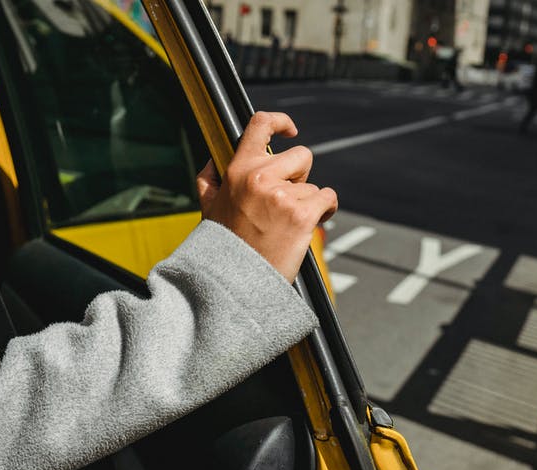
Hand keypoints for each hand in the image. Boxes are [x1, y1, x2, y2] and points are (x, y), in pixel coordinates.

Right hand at [196, 111, 337, 281]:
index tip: (289, 130)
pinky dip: (326, 210)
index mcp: (237, 171)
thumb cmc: (224, 248)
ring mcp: (282, 196)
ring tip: (288, 225)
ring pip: (314, 185)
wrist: (235, 282)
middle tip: (285, 203)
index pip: (259, 126)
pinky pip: (328, 198)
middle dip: (300, 177)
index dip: (279, 122)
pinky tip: (310, 225)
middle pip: (301, 156)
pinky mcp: (302, 215)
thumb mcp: (209, 210)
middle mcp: (259, 178)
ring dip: (308, 202)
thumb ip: (210, 182)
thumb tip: (214, 161)